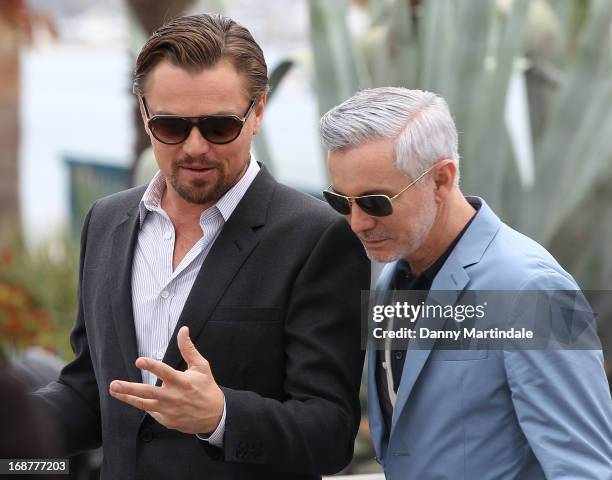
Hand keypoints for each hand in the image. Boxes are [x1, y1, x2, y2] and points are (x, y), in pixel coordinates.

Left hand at [109, 326, 223, 433]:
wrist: (215, 415)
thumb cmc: (207, 388)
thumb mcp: (201, 366)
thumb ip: (188, 348)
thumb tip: (183, 330)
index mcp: (182, 382)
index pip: (164, 372)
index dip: (152, 366)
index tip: (139, 360)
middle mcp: (174, 397)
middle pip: (148, 393)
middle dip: (129, 388)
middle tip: (114, 384)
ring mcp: (169, 411)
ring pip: (144, 404)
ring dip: (128, 397)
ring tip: (113, 391)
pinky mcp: (166, 421)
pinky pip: (151, 412)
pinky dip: (143, 404)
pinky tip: (134, 398)